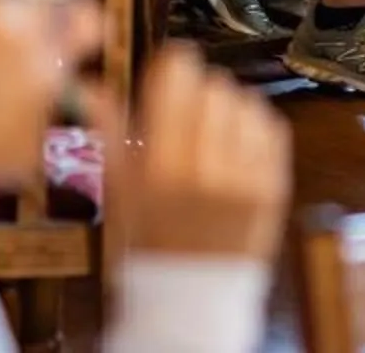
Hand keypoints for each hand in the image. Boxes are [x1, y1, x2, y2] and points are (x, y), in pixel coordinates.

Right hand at [89, 42, 291, 262]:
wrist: (192, 299)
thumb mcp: (121, 190)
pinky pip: (272, 127)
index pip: (178, 76)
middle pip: (212, 83)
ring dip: (227, 108)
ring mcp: (245, 176)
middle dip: (198, 92)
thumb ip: (110, 131)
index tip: (172, 69)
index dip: (174, 65)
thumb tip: (89, 87)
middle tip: (186, 116)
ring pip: (244, 100)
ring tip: (211, 135)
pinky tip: (235, 148)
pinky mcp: (274, 185)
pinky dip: (254, 128)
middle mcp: (205, 167)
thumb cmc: (149, 244)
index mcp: (160, 166)